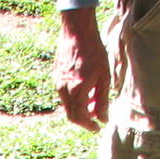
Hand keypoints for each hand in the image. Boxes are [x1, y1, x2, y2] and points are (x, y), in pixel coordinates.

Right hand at [54, 9, 109, 130]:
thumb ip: (102, 100)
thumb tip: (103, 118)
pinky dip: (74, 98)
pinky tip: (85, 89)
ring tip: (93, 100)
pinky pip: (64, 94)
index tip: (98, 127)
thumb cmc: (94, 51)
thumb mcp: (103, 76)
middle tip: (95, 118)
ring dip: (79, 107)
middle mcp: (64, 89)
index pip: (80, 117)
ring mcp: (58, 83)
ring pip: (67, 104)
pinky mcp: (56, 76)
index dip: (89, 125)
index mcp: (76, 90)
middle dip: (84, 119)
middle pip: (71, 114)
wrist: (76, 31)